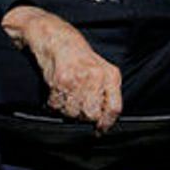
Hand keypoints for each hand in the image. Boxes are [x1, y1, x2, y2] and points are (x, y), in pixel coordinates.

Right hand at [2, 6, 121, 130]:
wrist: (58, 39)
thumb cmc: (80, 56)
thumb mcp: (103, 69)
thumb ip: (108, 93)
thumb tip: (105, 120)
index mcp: (110, 75)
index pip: (114, 108)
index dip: (107, 123)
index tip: (100, 129)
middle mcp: (95, 77)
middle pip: (91, 115)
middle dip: (84, 116)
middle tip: (79, 106)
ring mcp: (76, 80)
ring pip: (73, 113)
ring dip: (68, 110)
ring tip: (68, 97)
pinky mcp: (59, 82)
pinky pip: (57, 106)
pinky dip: (55, 104)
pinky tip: (58, 93)